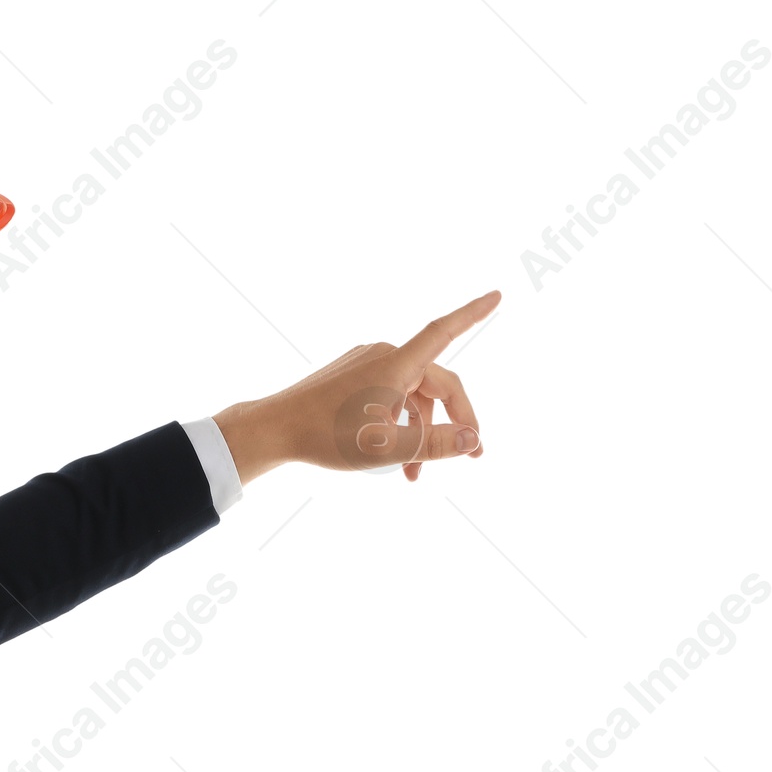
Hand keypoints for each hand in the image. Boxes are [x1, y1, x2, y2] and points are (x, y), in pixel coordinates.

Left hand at [212, 290, 500, 484]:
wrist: (273, 430)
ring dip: (420, 432)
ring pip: (411, 396)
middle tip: (472, 457)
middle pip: (435, 384)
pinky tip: (392, 457)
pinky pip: (389, 396)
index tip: (497, 295)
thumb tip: (474, 438)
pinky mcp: (350, 377)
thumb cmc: (326, 438)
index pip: (444, 332)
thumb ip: (434, 444)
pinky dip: (398, 424)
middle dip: (454, 421)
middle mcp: (383, 356)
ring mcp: (365, 364)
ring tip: (413, 475)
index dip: (473, 314)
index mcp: (395, 365)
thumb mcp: (386, 448)